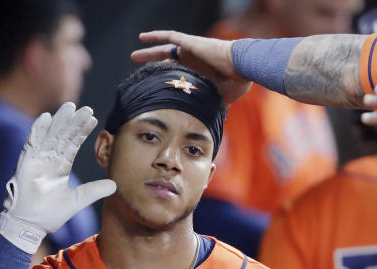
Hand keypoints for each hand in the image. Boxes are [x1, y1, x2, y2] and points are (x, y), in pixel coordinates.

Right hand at [0, 102, 115, 252]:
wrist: (31, 225)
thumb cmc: (50, 214)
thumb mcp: (78, 200)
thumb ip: (94, 191)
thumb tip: (115, 185)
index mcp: (60, 166)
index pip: (73, 144)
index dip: (82, 131)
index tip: (93, 119)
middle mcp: (49, 160)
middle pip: (63, 135)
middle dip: (74, 122)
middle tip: (86, 108)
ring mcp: (37, 160)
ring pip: (49, 135)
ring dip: (59, 121)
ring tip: (70, 107)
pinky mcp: (26, 163)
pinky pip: (32, 143)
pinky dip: (38, 130)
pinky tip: (46, 117)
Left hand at [133, 31, 251, 104]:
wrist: (242, 68)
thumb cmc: (235, 85)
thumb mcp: (219, 100)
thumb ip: (209, 108)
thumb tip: (208, 124)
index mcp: (198, 74)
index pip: (177, 76)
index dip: (164, 80)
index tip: (152, 88)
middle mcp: (192, 61)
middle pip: (167, 62)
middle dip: (152, 65)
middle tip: (138, 70)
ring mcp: (190, 51)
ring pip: (164, 49)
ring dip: (149, 52)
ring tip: (134, 57)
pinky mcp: (190, 43)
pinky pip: (170, 37)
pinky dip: (155, 36)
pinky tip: (141, 38)